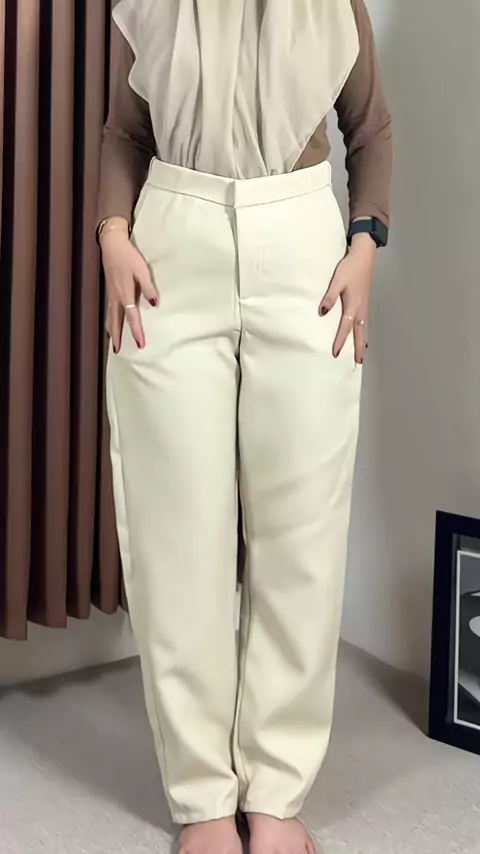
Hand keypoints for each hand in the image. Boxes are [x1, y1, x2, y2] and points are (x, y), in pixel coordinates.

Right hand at [100, 217, 157, 353]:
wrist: (112, 244)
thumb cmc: (129, 257)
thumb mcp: (142, 271)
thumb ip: (149, 288)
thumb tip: (155, 304)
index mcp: (125, 294)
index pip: (132, 318)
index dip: (136, 332)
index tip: (140, 345)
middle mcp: (116, 297)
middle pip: (116, 322)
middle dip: (117, 337)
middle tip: (117, 351)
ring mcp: (111, 294)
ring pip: (110, 317)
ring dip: (111, 331)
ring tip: (112, 342)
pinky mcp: (109, 290)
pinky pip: (109, 310)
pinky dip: (109, 320)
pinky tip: (111, 323)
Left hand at [318, 232, 375, 363]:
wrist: (364, 256)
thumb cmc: (349, 268)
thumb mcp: (337, 281)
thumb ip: (329, 297)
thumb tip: (322, 312)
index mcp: (353, 305)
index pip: (345, 328)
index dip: (340, 341)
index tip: (336, 353)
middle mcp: (361, 309)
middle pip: (360, 333)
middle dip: (359, 348)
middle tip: (359, 362)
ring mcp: (365, 306)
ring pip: (364, 329)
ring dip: (363, 342)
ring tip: (362, 355)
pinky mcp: (365, 303)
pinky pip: (364, 323)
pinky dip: (363, 333)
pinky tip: (362, 336)